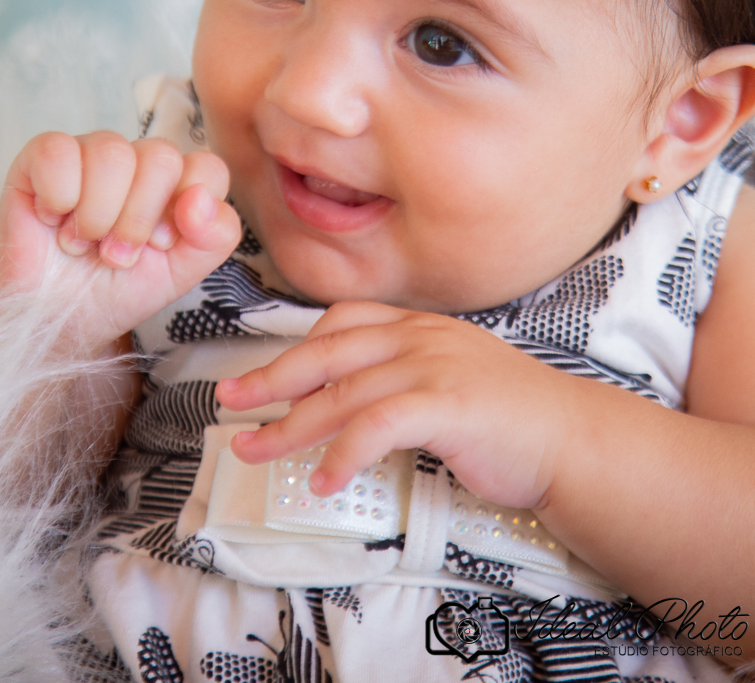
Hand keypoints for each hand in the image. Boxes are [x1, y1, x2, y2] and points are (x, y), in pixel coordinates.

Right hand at [0, 131, 241, 349]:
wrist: (55, 315)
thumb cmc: (119, 288)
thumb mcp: (181, 273)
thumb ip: (215, 236)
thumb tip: (199, 198)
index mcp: (178, 182)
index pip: (207, 168)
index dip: (187, 214)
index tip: (160, 245)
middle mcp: (139, 160)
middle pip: (162, 157)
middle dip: (137, 221)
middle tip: (114, 254)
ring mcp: (93, 152)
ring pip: (112, 152)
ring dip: (96, 215)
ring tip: (83, 243)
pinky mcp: (44, 155)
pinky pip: (58, 152)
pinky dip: (57, 198)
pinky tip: (53, 219)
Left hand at [216, 300, 576, 511]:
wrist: (570, 436)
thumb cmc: (510, 416)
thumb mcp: (452, 374)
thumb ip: (405, 372)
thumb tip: (348, 398)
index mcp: (420, 325)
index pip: (343, 322)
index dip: (297, 347)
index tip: (264, 373)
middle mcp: (421, 337)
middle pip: (328, 353)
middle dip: (272, 378)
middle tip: (230, 400)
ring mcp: (434, 366)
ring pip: (343, 392)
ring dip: (291, 425)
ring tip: (256, 450)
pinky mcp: (447, 404)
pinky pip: (377, 425)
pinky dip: (343, 453)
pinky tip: (322, 479)